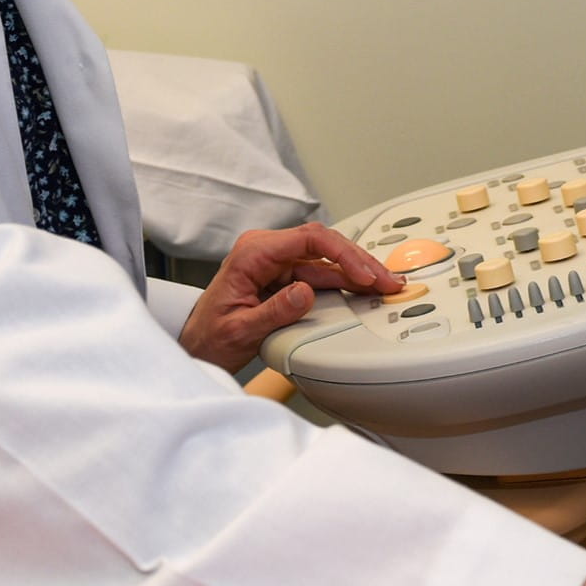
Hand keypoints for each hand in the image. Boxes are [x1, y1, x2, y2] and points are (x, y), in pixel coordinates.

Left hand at [179, 225, 404, 373]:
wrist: (197, 346)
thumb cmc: (209, 337)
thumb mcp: (240, 330)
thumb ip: (274, 311)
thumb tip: (305, 292)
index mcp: (253, 253)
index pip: (308, 239)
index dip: (343, 254)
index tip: (365, 274)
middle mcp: (267, 252)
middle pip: (324, 245)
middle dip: (360, 261)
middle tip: (388, 280)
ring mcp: (277, 264)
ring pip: (327, 260)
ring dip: (358, 272)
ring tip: (387, 284)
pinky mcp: (285, 278)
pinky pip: (321, 274)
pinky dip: (346, 282)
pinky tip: (366, 289)